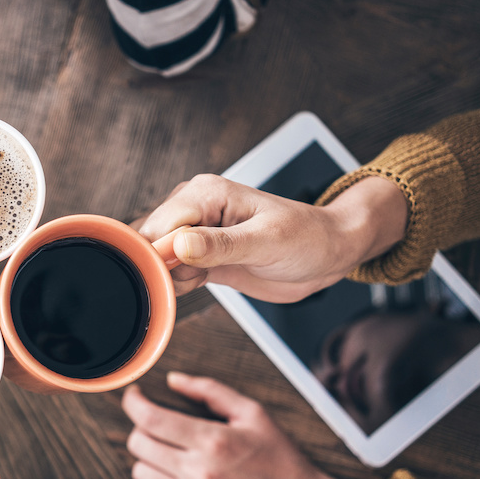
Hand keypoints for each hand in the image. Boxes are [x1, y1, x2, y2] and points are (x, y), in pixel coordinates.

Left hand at [123, 372, 387, 478]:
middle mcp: (200, 473)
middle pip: (138, 445)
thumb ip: (210, 391)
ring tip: (171, 452)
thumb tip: (174, 380)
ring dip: (149, 458)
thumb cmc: (282, 460)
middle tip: (158, 425)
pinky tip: (180, 478)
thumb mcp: (253, 413)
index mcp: (213, 441)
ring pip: (141, 474)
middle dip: (142, 428)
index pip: (149, 418)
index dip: (133, 403)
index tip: (135, 397)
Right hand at [134, 174, 407, 301]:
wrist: (329, 254)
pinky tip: (198, 285)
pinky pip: (171, 271)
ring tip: (200, 280)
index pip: (160, 223)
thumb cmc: (308, 238)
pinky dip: (175, 285)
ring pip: (156, 258)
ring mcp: (194, 232)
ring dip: (167, 278)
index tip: (168, 277)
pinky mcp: (199, 256)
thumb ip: (220, 244)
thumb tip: (179, 244)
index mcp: (206, 193)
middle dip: (159, 267)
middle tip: (190, 281)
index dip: (157, 253)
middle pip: (149, 240)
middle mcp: (194, 208)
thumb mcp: (267, 241)